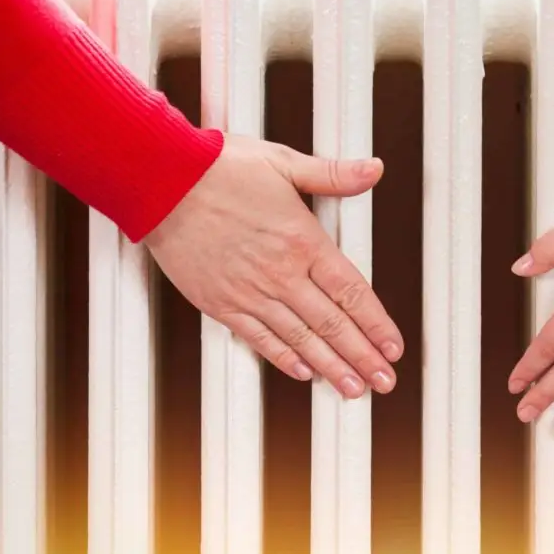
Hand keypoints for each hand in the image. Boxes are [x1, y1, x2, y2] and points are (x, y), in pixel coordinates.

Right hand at [146, 134, 402, 398]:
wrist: (160, 182)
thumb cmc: (218, 168)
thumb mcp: (284, 163)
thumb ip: (333, 174)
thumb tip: (374, 169)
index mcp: (303, 240)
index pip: (352, 291)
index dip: (376, 324)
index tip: (393, 347)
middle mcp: (282, 274)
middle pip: (332, 324)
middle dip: (363, 357)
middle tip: (384, 383)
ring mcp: (251, 292)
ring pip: (300, 339)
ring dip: (331, 367)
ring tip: (353, 390)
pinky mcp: (221, 303)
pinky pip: (259, 338)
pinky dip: (283, 358)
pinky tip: (302, 373)